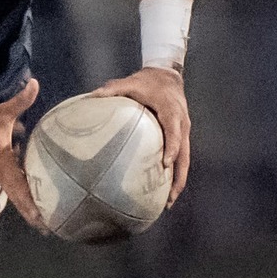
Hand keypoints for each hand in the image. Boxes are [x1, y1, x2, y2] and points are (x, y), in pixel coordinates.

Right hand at [0, 77, 46, 230]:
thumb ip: (19, 101)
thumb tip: (35, 84)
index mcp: (4, 166)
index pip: (20, 191)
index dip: (31, 207)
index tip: (43, 222)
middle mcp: (1, 174)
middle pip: (20, 197)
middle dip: (33, 211)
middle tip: (50, 225)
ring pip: (16, 191)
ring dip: (29, 200)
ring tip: (47, 211)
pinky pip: (12, 182)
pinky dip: (23, 188)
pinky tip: (36, 186)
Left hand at [89, 66, 191, 203]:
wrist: (168, 75)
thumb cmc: (147, 81)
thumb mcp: (129, 82)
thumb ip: (112, 89)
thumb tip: (90, 97)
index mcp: (171, 111)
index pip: (174, 132)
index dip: (172, 147)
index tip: (165, 164)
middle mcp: (182, 124)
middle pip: (185, 155)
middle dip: (179, 177)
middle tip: (169, 198)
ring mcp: (184, 131)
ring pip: (185, 160)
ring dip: (179, 180)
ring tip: (168, 202)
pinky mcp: (182, 135)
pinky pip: (182, 157)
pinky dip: (175, 172)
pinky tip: (164, 188)